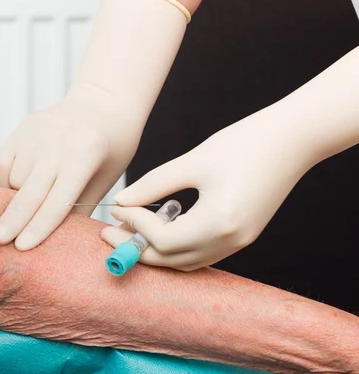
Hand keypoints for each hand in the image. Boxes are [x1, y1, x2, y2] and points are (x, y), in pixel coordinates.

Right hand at [0, 92, 142, 249]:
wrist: (103, 102)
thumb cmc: (111, 147)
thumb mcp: (105, 178)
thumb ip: (80, 207)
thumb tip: (54, 240)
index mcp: (86, 154)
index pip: (58, 199)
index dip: (39, 226)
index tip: (22, 247)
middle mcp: (57, 141)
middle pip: (28, 191)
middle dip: (12, 220)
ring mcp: (36, 131)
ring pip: (13, 179)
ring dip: (15, 199)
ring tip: (26, 207)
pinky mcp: (22, 127)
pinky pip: (3, 163)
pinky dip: (6, 180)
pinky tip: (18, 187)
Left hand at [102, 107, 315, 270]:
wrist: (292, 140)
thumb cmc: (244, 143)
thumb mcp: (193, 161)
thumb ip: (155, 184)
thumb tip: (123, 202)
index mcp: (219, 222)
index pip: (164, 240)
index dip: (135, 227)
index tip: (118, 209)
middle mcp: (230, 240)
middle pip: (172, 260)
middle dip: (136, 249)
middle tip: (108, 234)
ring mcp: (239, 242)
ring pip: (186, 261)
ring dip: (155, 250)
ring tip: (129, 232)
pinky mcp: (243, 236)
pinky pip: (201, 254)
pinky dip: (177, 247)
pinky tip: (160, 229)